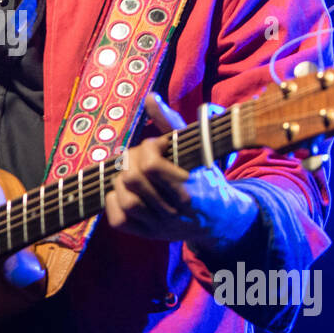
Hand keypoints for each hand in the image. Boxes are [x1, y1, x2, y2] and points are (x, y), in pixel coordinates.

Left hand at [104, 92, 258, 254]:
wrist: (219, 219)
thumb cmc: (205, 177)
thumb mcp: (197, 148)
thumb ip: (170, 123)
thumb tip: (150, 97)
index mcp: (189, 188)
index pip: (152, 166)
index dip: (148, 148)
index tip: (157, 144)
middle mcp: (175, 211)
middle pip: (133, 181)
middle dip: (131, 161)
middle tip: (139, 157)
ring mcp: (160, 225)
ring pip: (126, 201)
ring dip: (121, 180)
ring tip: (131, 172)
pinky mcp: (148, 235)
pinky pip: (119, 221)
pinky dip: (114, 201)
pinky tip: (124, 191)